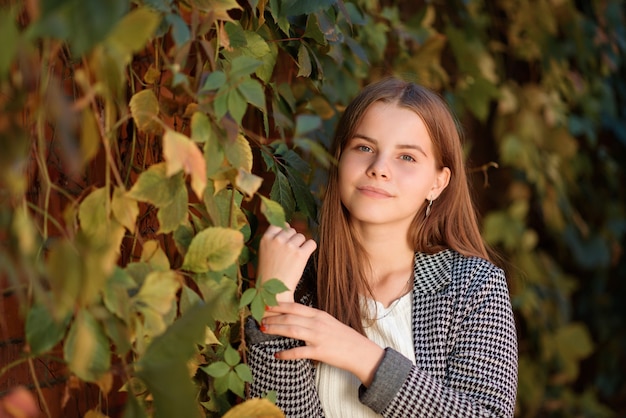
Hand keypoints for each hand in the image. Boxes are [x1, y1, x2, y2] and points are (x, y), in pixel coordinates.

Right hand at [257, 224, 316, 302]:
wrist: (273, 293)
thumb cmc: (268, 275)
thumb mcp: (264, 254)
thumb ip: (273, 240)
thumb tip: (287, 226)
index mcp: (265, 239)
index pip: (279, 225)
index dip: (284, 232)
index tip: (285, 241)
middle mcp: (277, 240)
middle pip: (292, 231)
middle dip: (293, 240)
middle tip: (289, 255)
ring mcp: (289, 246)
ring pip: (301, 237)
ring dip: (301, 245)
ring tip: (294, 259)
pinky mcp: (300, 254)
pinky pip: (311, 243)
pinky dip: (310, 249)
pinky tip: (304, 257)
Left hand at [260, 302, 384, 386]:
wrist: (360, 352)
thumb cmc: (344, 338)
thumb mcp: (329, 323)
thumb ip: (313, 320)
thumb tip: (297, 319)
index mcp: (319, 314)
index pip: (295, 307)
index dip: (279, 305)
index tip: (266, 304)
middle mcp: (317, 323)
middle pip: (290, 316)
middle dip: (272, 317)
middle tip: (259, 318)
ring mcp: (318, 336)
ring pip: (291, 330)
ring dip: (275, 329)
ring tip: (264, 329)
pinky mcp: (319, 351)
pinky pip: (299, 352)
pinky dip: (286, 353)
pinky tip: (277, 355)